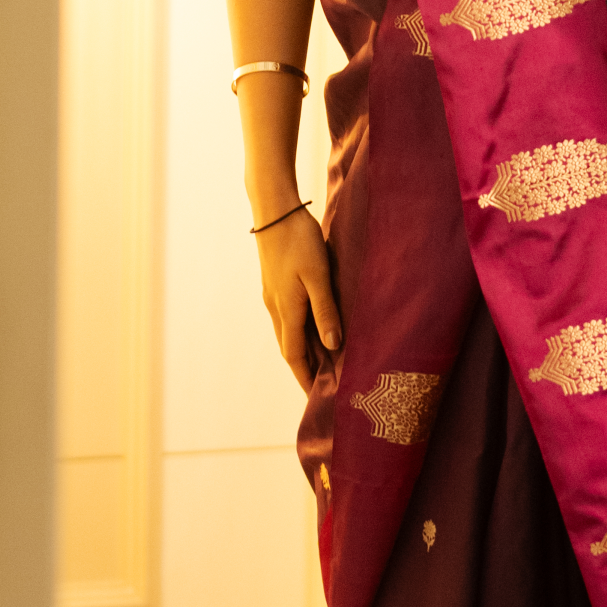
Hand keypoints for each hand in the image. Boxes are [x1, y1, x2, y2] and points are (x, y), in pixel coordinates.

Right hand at [256, 207, 340, 386]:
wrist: (274, 208)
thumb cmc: (298, 238)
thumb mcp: (318, 275)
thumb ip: (325, 310)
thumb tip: (332, 346)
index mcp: (286, 309)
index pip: (295, 356)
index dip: (306, 378)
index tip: (318, 398)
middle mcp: (276, 307)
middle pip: (290, 348)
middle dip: (305, 369)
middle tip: (325, 386)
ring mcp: (273, 295)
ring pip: (288, 332)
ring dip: (304, 350)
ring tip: (324, 362)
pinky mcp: (276, 283)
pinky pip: (289, 317)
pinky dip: (302, 331)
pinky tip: (315, 326)